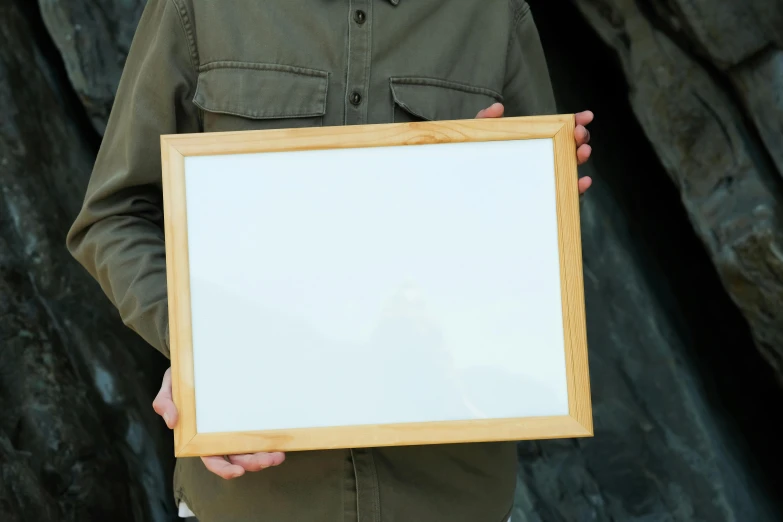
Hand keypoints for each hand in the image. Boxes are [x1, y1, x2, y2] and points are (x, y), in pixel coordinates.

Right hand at [152, 367, 284, 478]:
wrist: (197, 362)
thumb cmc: (182, 378)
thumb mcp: (170, 388)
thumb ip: (165, 403)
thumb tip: (173, 422)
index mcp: (200, 436)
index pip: (211, 458)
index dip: (224, 468)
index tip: (238, 471)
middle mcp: (219, 436)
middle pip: (237, 458)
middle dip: (254, 463)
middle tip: (271, 459)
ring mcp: (234, 427)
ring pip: (251, 449)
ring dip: (266, 455)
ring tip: (280, 454)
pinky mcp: (246, 416)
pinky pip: (259, 431)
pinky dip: (270, 438)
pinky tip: (281, 439)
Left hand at [475, 103, 592, 194]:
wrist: (466, 192)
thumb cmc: (475, 164)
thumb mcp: (476, 141)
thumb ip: (484, 122)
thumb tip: (498, 108)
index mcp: (534, 143)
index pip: (559, 130)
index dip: (575, 122)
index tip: (585, 116)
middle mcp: (543, 160)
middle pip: (569, 148)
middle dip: (579, 139)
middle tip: (579, 134)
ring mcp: (544, 180)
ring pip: (569, 169)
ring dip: (579, 159)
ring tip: (582, 151)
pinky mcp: (542, 200)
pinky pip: (563, 195)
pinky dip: (577, 189)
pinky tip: (582, 181)